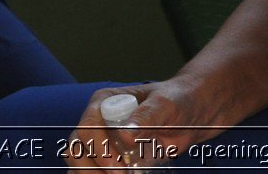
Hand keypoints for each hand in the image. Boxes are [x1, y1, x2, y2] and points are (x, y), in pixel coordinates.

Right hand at [68, 80, 219, 171]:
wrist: (189, 114)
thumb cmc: (176, 101)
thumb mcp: (165, 104)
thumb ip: (146, 116)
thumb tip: (125, 135)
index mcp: (105, 102)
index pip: (88, 128)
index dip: (99, 149)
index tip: (118, 165)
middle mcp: (98, 121)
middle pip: (77, 148)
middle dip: (95, 167)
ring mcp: (102, 141)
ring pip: (79, 162)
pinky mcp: (111, 158)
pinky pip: (93, 170)